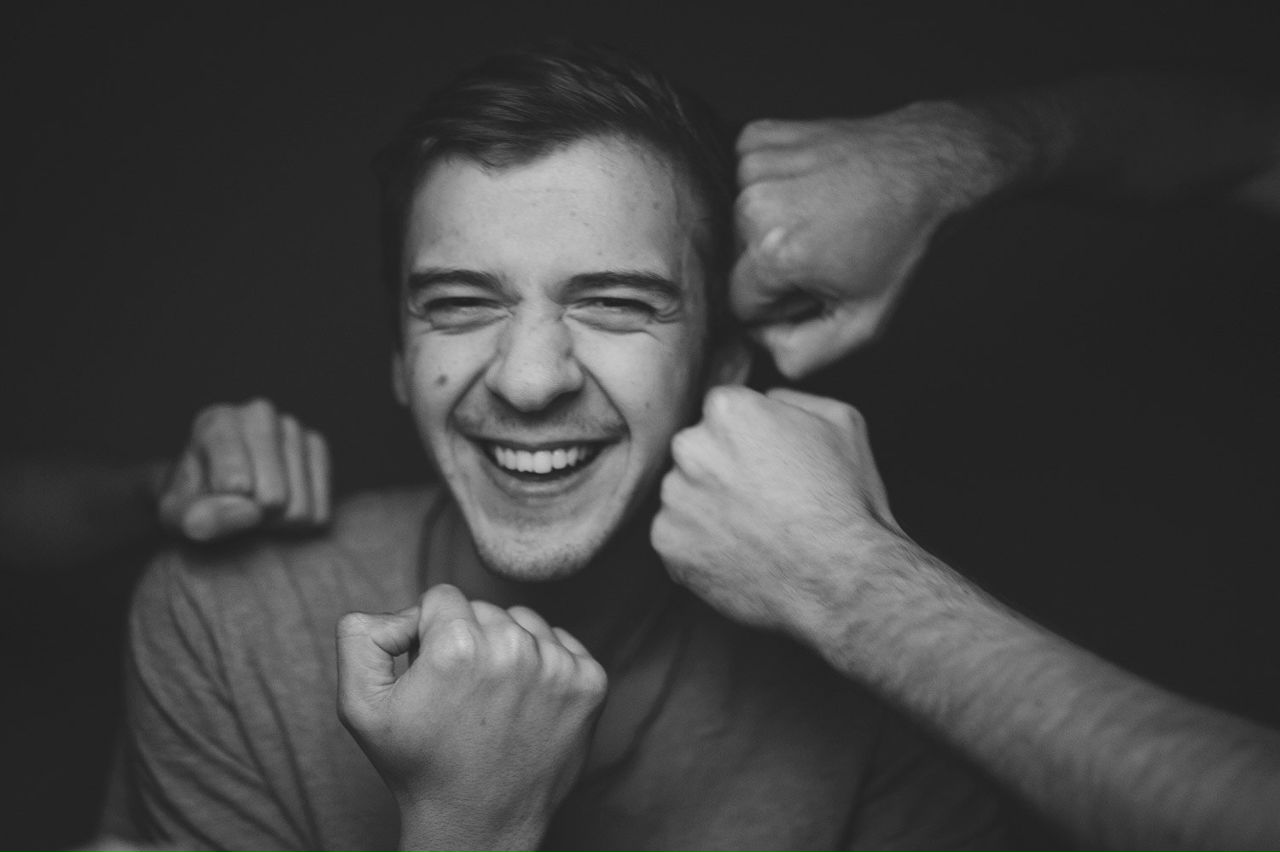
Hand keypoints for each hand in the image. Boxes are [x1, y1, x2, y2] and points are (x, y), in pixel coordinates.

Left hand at [155, 398, 331, 541]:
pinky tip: (281, 507)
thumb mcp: (179, 516)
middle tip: (238, 512)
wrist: (217, 494)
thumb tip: (250, 512)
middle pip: (273, 498)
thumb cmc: (193, 503)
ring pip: (299, 508)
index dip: (229, 509)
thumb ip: (199, 516)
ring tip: (257, 509)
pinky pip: (319, 510)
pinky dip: (299, 523)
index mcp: (217, 422)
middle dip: (257, 520)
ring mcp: (293, 428)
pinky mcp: (317, 447)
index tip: (219, 512)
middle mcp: (259, 414)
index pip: (235, 481)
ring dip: (278, 524)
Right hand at [337, 585, 606, 851]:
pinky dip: (545, 663)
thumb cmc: (419, 766)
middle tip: (460, 693)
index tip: (433, 671)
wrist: (478, 824)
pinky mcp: (590, 683)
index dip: (429, 632)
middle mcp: (513, 647)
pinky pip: (562, 643)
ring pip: (523, 622)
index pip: (442, 598)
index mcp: (458, 644)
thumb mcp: (360, 706)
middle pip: (483, 608)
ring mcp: (558, 666)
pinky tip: (524, 702)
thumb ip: (360, 635)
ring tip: (492, 699)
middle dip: (468, 638)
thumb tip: (399, 611)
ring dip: (508, 647)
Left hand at [653, 386, 901, 635]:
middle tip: (761, 499)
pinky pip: (675, 536)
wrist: (840, 579)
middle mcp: (690, 447)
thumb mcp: (841, 421)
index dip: (747, 438)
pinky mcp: (666, 542)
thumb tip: (766, 401)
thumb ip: (790, 399)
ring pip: (683, 494)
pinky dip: (699, 546)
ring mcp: (674, 497)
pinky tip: (738, 554)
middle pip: (696, 451)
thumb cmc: (845, 500)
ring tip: (753, 531)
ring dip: (707, 508)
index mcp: (728, 409)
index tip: (767, 463)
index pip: (722, 412)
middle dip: (720, 470)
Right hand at [733, 103, 1001, 377]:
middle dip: (772, 265)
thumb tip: (757, 343)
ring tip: (819, 215)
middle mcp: (752, 204)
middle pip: (735, 262)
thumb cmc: (898, 241)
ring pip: (736, 222)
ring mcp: (750, 164)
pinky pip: (741, 182)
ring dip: (770, 226)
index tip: (814, 284)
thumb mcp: (862, 322)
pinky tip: (807, 187)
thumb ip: (800, 354)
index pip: (738, 304)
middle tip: (823, 249)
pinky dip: (770, 188)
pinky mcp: (754, 138)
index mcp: (773, 252)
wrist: (925, 165)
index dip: (778, 303)